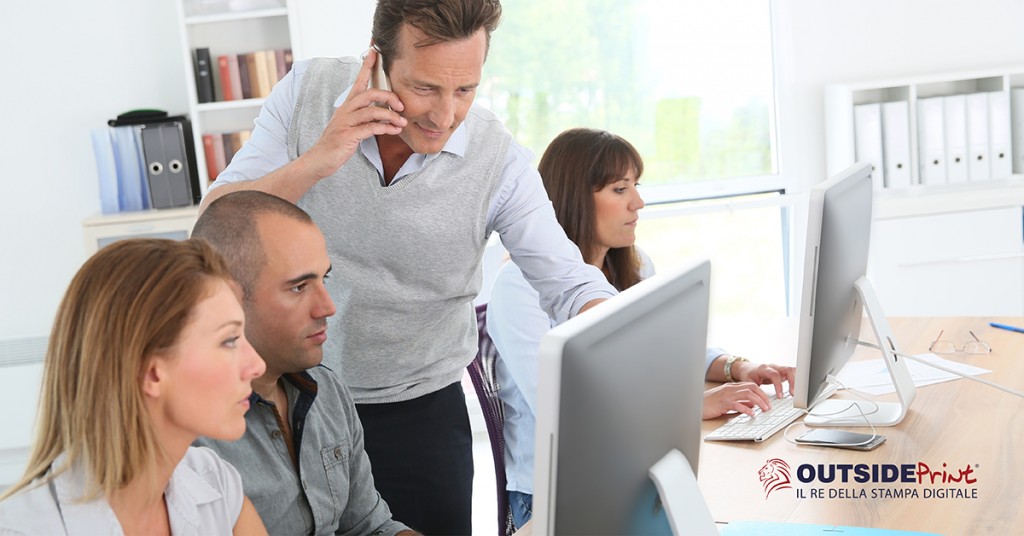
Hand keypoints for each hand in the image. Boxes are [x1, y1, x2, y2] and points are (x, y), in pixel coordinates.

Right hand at [301, 48, 407, 178]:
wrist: (321, 159)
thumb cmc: (339, 142)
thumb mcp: (354, 126)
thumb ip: (368, 117)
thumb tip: (388, 113)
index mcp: (347, 105)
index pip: (358, 81)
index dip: (366, 67)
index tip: (374, 52)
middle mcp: (346, 110)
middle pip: (369, 94)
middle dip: (388, 97)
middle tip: (402, 106)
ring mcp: (345, 122)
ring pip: (372, 111)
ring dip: (390, 116)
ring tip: (402, 123)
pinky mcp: (347, 135)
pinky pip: (370, 128)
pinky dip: (385, 128)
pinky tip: (394, 131)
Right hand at [702, 382, 770, 419]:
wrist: (695, 404)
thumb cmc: (709, 403)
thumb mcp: (726, 401)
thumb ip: (739, 401)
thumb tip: (752, 405)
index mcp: (732, 386)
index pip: (751, 385)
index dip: (762, 393)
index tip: (768, 402)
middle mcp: (730, 388)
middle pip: (752, 388)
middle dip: (763, 397)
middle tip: (769, 406)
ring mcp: (726, 395)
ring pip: (748, 394)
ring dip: (759, 402)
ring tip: (764, 410)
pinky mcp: (722, 403)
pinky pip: (737, 405)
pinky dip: (746, 409)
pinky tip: (751, 414)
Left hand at [733, 361, 794, 399]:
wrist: (747, 368)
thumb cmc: (748, 374)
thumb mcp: (748, 382)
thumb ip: (754, 389)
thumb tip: (759, 400)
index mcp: (764, 368)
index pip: (775, 375)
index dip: (779, 385)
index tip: (780, 397)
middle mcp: (773, 367)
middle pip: (787, 369)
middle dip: (793, 382)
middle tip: (793, 394)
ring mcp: (779, 368)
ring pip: (792, 370)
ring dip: (796, 381)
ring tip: (796, 393)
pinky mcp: (782, 372)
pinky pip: (792, 373)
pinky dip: (796, 380)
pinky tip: (797, 389)